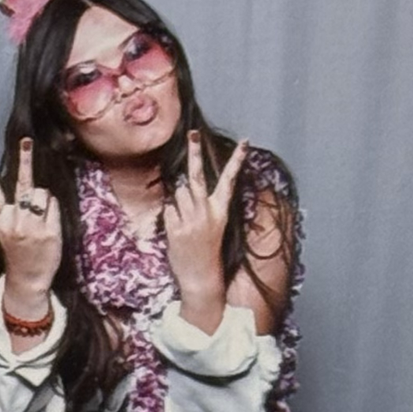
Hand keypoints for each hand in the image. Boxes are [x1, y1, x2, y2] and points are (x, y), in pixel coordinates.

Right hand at [0, 141, 60, 321]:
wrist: (27, 279)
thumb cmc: (18, 252)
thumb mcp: (6, 231)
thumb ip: (12, 209)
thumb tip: (28, 185)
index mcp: (0, 219)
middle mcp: (14, 220)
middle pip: (23, 184)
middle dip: (25, 161)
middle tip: (26, 142)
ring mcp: (32, 226)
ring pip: (42, 193)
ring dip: (43, 200)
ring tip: (39, 218)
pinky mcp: (49, 232)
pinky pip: (53, 206)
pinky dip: (52, 211)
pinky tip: (47, 225)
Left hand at [163, 132, 247, 335]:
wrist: (201, 278)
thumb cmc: (206, 251)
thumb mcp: (212, 226)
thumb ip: (200, 205)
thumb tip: (183, 184)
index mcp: (221, 212)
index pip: (229, 181)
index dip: (237, 161)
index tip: (244, 142)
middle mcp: (207, 213)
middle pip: (196, 176)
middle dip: (195, 153)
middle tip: (193, 133)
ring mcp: (190, 220)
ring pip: (178, 193)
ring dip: (178, 202)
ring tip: (185, 222)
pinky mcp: (176, 228)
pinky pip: (168, 210)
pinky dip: (169, 217)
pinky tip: (177, 231)